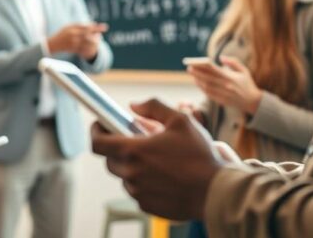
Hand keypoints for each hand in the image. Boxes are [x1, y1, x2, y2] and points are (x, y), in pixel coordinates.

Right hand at [47, 23, 107, 59]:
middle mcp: (73, 35)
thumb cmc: (62, 34)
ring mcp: (73, 43)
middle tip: (101, 35)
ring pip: (87, 43)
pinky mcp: (73, 49)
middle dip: (96, 35)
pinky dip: (89, 48)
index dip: (96, 27)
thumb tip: (93, 24)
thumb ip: (80, 25)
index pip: (87, 27)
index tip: (105, 27)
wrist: (52, 44)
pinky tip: (92, 46)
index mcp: (72, 28)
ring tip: (97, 40)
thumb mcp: (69, 26)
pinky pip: (84, 49)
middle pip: (88, 35)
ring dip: (94, 42)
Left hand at [91, 99, 223, 220]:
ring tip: (156, 160)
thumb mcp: (180, 120)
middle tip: (135, 141)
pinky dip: (144, 182)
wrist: (216, 192)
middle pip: (110, 160)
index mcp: (133, 151)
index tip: (101, 125)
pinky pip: (138, 192)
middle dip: (118, 148)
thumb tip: (134, 106)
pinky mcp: (147, 206)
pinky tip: (164, 176)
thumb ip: (154, 107)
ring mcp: (138, 193)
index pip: (97, 143)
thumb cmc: (199, 155)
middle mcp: (130, 174)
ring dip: (133, 167)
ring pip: (125, 176)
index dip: (96, 131)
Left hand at [187, 57, 262, 114]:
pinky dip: (202, 88)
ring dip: (198, 80)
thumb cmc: (247, 84)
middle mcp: (226, 86)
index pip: (213, 70)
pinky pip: (209, 94)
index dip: (203, 66)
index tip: (195, 62)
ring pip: (207, 87)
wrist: (253, 102)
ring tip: (192, 74)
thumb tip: (221, 57)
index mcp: (230, 78)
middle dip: (197, 73)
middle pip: (208, 78)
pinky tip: (198, 83)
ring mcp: (223, 95)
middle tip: (189, 68)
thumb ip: (233, 62)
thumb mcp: (244, 70)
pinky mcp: (221, 101)